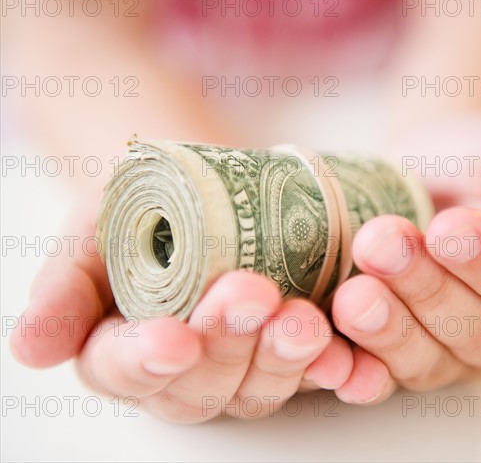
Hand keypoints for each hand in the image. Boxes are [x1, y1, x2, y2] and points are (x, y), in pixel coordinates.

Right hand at [10, 192, 352, 422]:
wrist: (201, 196)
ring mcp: (242, 369)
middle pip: (202, 385)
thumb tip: (32, 350)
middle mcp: (185, 374)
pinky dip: (333, 371)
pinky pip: (315, 376)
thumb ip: (64, 287)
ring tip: (304, 320)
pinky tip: (346, 356)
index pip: (124, 370)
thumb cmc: (140, 214)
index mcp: (125, 352)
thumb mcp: (92, 232)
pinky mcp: (292, 356)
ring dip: (283, 359)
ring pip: (259, 387)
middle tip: (250, 295)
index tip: (171, 339)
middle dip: (227, 343)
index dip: (145, 361)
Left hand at [329, 113, 480, 403]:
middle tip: (383, 243)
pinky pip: (375, 375)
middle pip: (470, 331)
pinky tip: (328, 357)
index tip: (451, 229)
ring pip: (422, 358)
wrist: (413, 172)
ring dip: (386, 329)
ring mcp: (442, 350)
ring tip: (353, 292)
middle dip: (424, 288)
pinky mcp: (389, 354)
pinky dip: (351, 371)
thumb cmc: (470, 163)